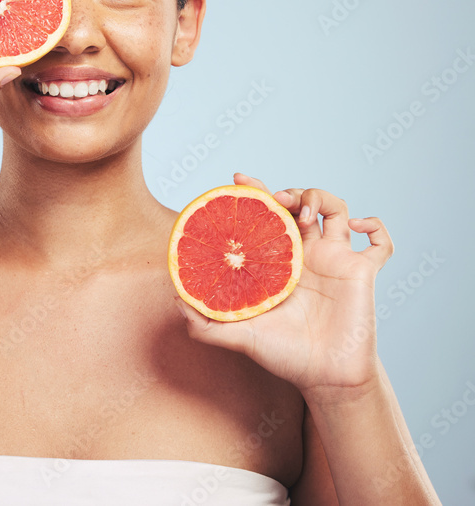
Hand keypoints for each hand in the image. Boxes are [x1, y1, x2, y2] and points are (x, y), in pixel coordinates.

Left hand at [175, 173, 392, 400]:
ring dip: (323, 199)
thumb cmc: (283, 356)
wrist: (323, 379)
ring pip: (338, 210)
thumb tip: (176, 300)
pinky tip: (358, 227)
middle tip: (275, 198)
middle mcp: (307, 254)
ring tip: (304, 213)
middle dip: (291, 191)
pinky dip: (376, 227)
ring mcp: (336, 260)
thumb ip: (203, 322)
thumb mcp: (237, 336)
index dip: (255, 192)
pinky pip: (382, 243)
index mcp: (278, 261)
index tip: (238, 179)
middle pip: (302, 204)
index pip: (267, 215)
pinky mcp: (362, 272)